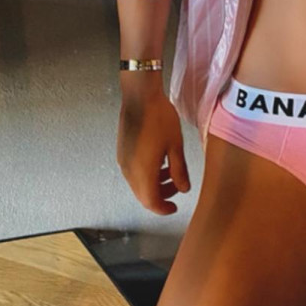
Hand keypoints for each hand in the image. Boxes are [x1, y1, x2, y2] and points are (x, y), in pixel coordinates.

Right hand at [117, 88, 190, 214]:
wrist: (140, 97)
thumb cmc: (159, 118)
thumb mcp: (175, 145)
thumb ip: (180, 170)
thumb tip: (184, 189)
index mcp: (142, 172)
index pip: (151, 202)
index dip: (163, 209)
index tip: (174, 208)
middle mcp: (128, 170)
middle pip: (143, 195)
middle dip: (161, 196)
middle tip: (177, 188)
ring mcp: (123, 161)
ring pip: (138, 184)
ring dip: (154, 184)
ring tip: (170, 172)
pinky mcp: (122, 151)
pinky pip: (133, 172)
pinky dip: (146, 174)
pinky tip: (159, 161)